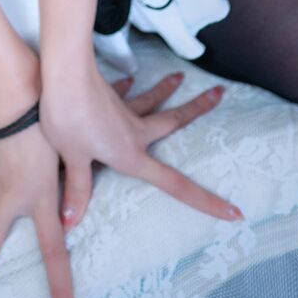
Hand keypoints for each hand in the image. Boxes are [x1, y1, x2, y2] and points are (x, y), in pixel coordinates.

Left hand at [41, 60, 238, 232]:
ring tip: (180, 77)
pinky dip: (127, 87)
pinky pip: (122, 93)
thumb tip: (69, 222)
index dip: (206, 201)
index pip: (176, 185)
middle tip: (220, 93)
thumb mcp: (72, 157)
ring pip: (152, 100)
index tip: (234, 212)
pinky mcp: (107, 95)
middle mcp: (135, 133)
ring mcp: (122, 111)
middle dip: (197, 109)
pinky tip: (129, 79)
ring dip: (166, 89)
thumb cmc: (67, 118)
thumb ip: (76, 188)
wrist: (63, 75)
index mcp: (131, 156)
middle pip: (173, 121)